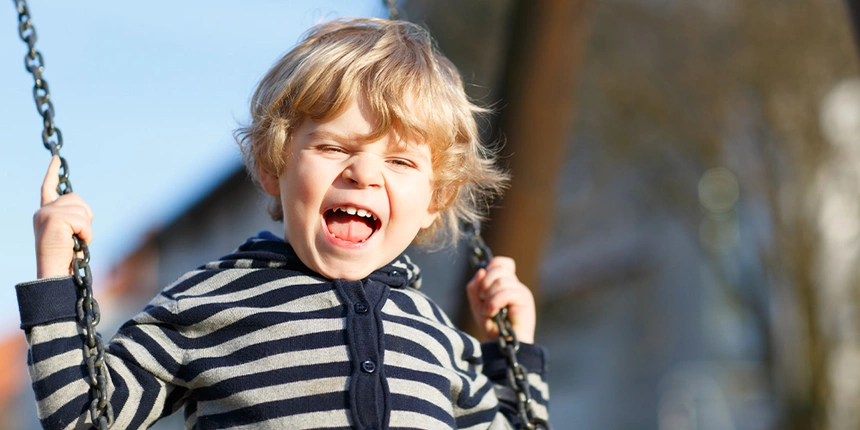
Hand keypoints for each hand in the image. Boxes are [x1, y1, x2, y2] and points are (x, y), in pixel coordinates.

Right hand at [33, 156, 93, 277]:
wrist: (56, 275)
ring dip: (86, 228)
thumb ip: (73, 219)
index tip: (56, 158)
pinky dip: (86, 234)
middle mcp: (43, 211)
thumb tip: (82, 211)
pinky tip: (75, 243)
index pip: (48, 188)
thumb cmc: (67, 260)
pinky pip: (83, 220)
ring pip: (82, 209)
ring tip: (74, 242)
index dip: (52, 173)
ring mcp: (47, 213)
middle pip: (77, 199)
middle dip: (85, 217)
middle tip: (76, 237)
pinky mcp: (53, 218)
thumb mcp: (70, 235)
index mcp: (46, 214)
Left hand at [466, 256, 535, 343]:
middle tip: (482, 300)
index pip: (500, 262)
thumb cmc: (492, 327)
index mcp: (506, 283)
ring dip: (488, 298)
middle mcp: (515, 284)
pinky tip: (492, 314)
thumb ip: (475, 287)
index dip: (490, 268)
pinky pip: (505, 292)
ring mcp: (521, 291)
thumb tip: (481, 271)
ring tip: (487, 313)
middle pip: (498, 267)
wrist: (503, 347)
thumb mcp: (477, 305)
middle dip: (484, 284)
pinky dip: (493, 303)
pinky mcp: (525, 301)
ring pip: (500, 281)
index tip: (483, 288)